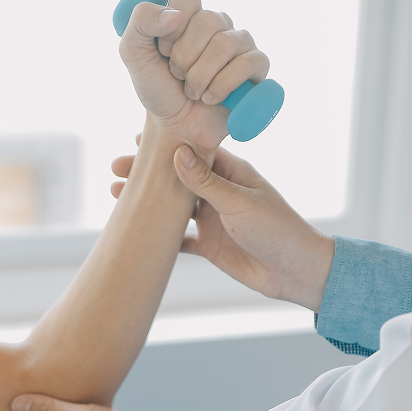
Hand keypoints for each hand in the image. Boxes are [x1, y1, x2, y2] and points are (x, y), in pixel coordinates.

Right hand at [111, 144, 334, 311]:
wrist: (294, 271)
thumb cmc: (277, 229)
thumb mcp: (239, 202)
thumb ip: (206, 182)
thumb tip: (177, 153)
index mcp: (231, 173)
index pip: (193, 151)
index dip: (165, 145)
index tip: (136, 139)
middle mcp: (219, 193)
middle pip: (177, 178)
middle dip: (148, 173)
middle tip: (117, 167)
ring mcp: (213, 220)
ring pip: (173, 207)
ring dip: (148, 202)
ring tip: (117, 194)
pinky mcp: (210, 246)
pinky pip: (179, 239)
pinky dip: (160, 236)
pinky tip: (137, 230)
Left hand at [119, 0, 268, 156]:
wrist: (175, 128)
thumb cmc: (157, 90)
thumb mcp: (133, 54)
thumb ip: (140, 22)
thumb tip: (174, 15)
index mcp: (190, 15)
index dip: (171, 29)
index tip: (163, 52)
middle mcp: (218, 24)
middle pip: (209, 20)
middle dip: (185, 58)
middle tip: (177, 76)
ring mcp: (240, 45)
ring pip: (226, 44)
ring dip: (200, 76)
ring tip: (192, 91)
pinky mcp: (257, 68)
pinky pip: (248, 64)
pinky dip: (222, 86)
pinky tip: (211, 98)